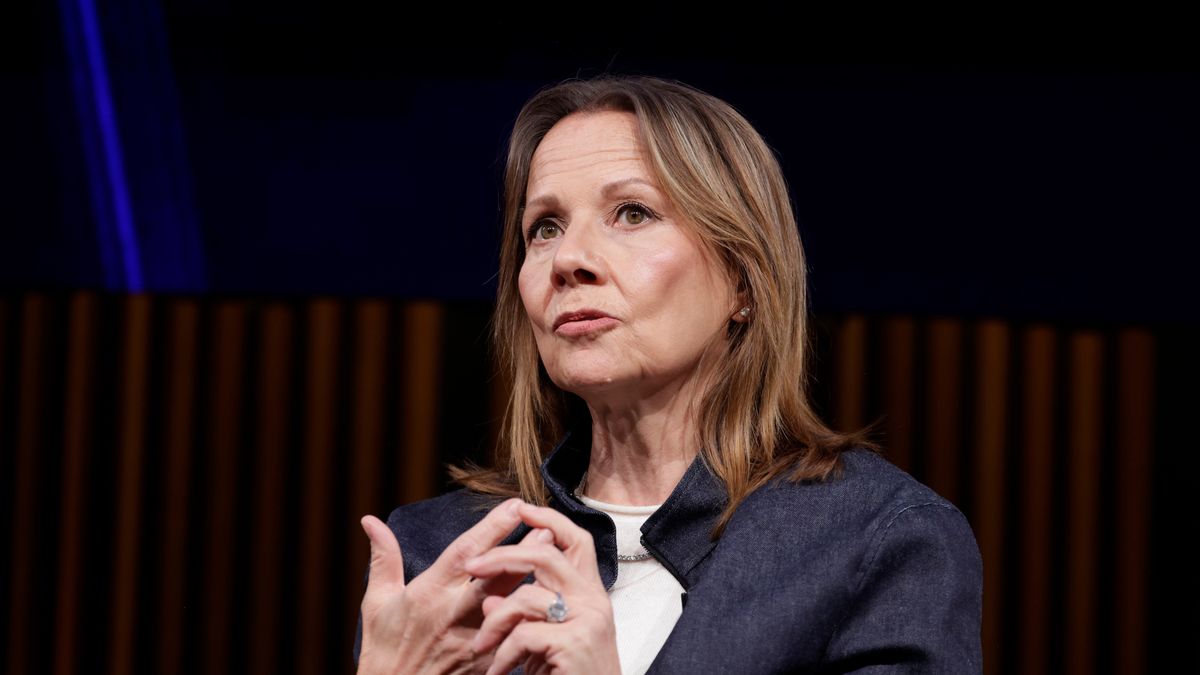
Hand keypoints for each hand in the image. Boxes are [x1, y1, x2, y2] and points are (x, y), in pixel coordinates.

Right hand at [357, 498, 543, 674]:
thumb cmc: (384, 649)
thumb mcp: (377, 602)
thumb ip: (383, 558)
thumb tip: (371, 521)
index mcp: (428, 593)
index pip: (464, 554)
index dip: (490, 529)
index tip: (513, 506)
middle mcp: (452, 614)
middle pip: (495, 577)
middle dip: (521, 550)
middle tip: (546, 524)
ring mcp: (471, 639)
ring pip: (509, 604)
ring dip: (531, 579)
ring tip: (554, 556)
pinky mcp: (484, 661)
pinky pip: (511, 634)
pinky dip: (530, 615)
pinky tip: (549, 600)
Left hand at [464, 502, 620, 674]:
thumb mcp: (541, 644)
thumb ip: (521, 617)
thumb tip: (491, 599)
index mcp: (589, 594)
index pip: (576, 540)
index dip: (549, 521)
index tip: (521, 510)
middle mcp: (593, 601)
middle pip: (545, 556)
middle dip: (502, 556)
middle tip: (473, 567)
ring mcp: (587, 621)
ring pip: (526, 597)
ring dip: (494, 624)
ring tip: (482, 648)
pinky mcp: (574, 644)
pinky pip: (523, 635)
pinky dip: (503, 654)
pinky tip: (499, 671)